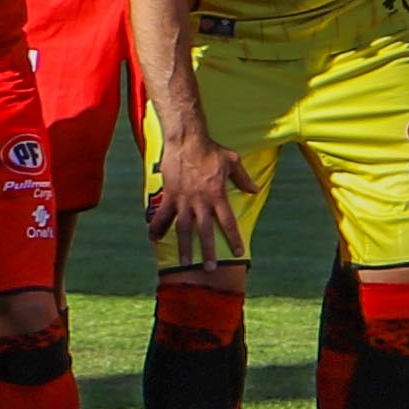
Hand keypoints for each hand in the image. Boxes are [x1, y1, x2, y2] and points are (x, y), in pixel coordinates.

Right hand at [149, 132, 253, 258]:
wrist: (187, 139)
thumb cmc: (211, 149)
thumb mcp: (233, 161)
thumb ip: (243, 178)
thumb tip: (255, 189)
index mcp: (217, 195)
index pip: (228, 222)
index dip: (234, 238)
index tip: (239, 252)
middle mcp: (200, 201)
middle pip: (205, 231)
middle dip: (208, 250)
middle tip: (210, 268)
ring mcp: (183, 199)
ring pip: (183, 228)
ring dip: (184, 247)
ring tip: (185, 263)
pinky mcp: (169, 195)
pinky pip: (162, 215)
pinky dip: (157, 227)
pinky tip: (153, 239)